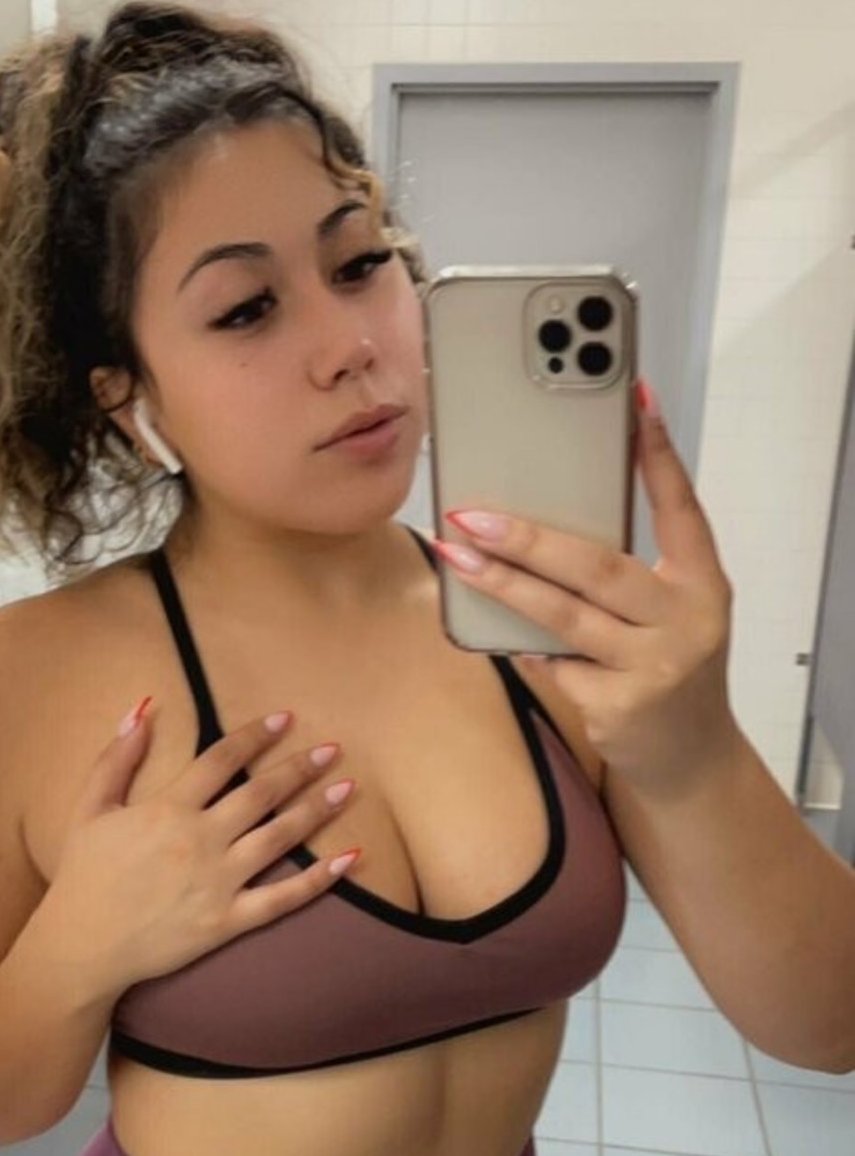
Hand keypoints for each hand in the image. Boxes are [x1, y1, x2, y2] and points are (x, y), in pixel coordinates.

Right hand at [45, 704, 361, 1000]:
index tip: (285, 719)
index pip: (221, 759)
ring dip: (316, 811)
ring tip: (346, 789)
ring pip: (279, 838)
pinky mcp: (227, 922)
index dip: (255, 736)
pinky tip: (348, 858)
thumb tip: (143, 709)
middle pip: (261, 794)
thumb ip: (116, 758)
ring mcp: (217, 883)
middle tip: (332, 751)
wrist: (80, 947)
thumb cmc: (82, 877)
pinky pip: (283, 898)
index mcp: (167, 809)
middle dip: (299, 768)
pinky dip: (319, 879)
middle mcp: (199, 840)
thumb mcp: (90, 808)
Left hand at [436, 379, 740, 800]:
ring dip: (501, 583)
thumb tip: (540, 525)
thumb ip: (627, 575)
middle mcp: (686, 618)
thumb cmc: (667, 666)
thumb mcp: (669, 612)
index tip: (636, 399)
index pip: (681, 506)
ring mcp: (654, 665)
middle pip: (598, 565)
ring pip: (563, 615)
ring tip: (454, 553)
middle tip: (472, 514)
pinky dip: (522, 645)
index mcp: (702, 580)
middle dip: (529, 537)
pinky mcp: (620, 704)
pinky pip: (552, 663)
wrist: (690, 756)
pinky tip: (497, 632)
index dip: (658, 454)